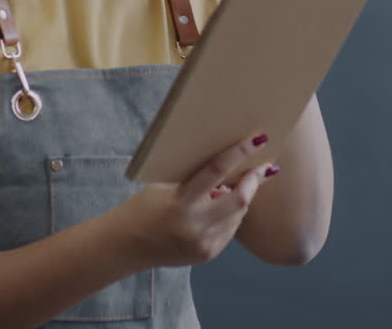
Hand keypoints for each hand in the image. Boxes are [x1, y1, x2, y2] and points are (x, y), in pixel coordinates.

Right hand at [109, 135, 278, 269]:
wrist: (126, 246)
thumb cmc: (143, 208)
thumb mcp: (166, 188)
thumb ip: (196, 182)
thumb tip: (231, 172)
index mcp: (180, 202)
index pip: (216, 172)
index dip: (239, 153)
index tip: (258, 138)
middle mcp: (194, 225)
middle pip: (240, 200)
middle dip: (255, 180)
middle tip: (265, 167)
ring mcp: (203, 243)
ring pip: (238, 216)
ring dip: (241, 198)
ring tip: (236, 187)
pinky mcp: (207, 254)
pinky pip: (230, 230)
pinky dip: (230, 216)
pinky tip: (221, 209)